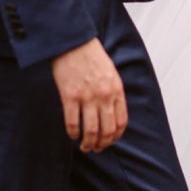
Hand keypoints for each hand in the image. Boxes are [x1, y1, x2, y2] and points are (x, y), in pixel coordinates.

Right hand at [51, 38, 126, 152]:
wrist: (73, 41)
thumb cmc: (91, 56)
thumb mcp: (110, 72)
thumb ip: (113, 92)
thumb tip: (111, 113)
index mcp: (116, 90)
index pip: (121, 122)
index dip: (116, 136)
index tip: (110, 141)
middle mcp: (104, 96)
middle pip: (107, 130)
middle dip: (102, 144)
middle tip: (97, 148)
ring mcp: (87, 97)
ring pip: (90, 131)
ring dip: (88, 143)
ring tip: (85, 147)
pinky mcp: (69, 96)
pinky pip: (72, 123)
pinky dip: (73, 133)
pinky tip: (73, 135)